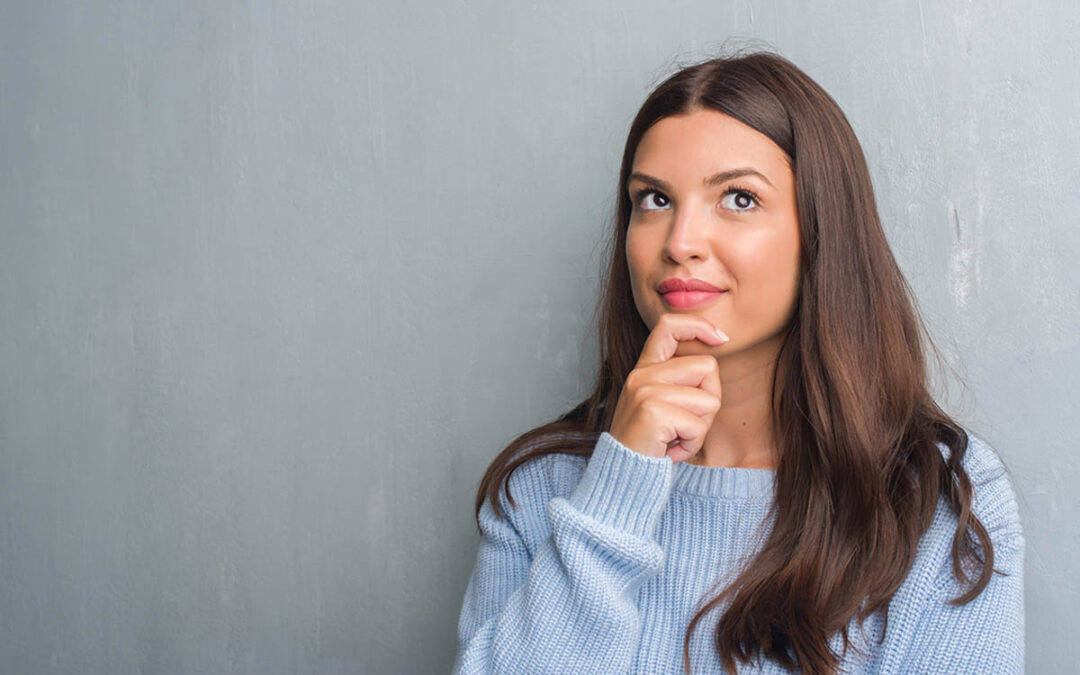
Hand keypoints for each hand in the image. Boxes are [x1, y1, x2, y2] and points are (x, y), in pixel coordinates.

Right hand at [608, 313, 727, 462]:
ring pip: (708, 399)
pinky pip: (698, 425)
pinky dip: (692, 444)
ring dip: (701, 427)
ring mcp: (644, 391)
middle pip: (707, 367)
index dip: (700, 326)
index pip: (670, 325)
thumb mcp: (660, 403)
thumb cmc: (650, 443)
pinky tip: (671, 450)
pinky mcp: (652, 412)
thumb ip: (679, 379)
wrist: (623, 476)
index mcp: (644, 368)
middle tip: (686, 423)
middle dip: (710, 399)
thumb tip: (714, 355)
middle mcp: (641, 375)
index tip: (721, 339)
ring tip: (676, 437)